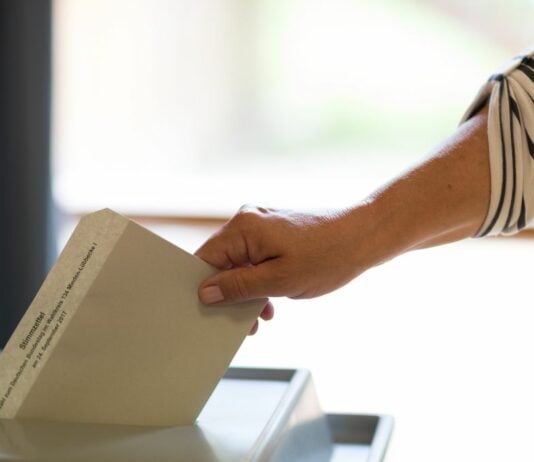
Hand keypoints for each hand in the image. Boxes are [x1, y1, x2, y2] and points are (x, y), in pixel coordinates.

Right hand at [195, 205, 368, 333]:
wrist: (363, 237)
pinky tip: (271, 301)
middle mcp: (248, 221)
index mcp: (244, 228)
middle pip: (221, 262)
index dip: (204, 287)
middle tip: (244, 322)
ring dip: (246, 291)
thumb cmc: (327, 257)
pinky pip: (253, 259)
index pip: (206, 258)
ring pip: (238, 263)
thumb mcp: (279, 281)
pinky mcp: (273, 232)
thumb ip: (239, 287)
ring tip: (262, 315)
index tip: (209, 313)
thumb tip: (206, 293)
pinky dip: (258, 280)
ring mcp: (261, 225)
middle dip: (229, 294)